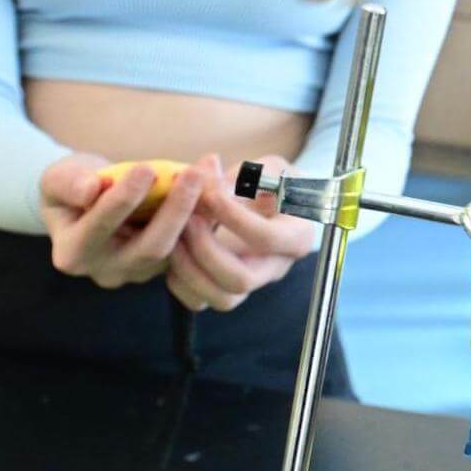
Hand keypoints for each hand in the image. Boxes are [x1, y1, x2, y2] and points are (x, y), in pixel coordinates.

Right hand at [40, 152, 210, 287]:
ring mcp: (140, 271)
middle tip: (193, 173)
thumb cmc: (72, 185)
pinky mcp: (166, 264)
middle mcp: (106, 270)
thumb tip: (91, 189)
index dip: (123, 200)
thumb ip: (69, 184)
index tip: (146, 168)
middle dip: (174, 209)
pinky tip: (218, 184)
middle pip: (149, 247)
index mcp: (72, 253)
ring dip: (197, 210)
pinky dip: (205, 213)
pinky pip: (191, 241)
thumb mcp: (59, 178)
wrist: (90, 197)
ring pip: (177, 247)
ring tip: (209, 175)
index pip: (100, 228)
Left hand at [165, 155, 316, 312]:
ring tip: (175, 236)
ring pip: (221, 298)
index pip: (266, 238)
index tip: (210, 194)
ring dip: (190, 269)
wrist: (269, 202)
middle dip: (207, 251)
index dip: (235, 218)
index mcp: (297, 237)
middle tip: (188, 220)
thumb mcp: (271, 169)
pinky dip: (179, 281)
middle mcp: (276, 267)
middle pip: (241, 279)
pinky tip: (173, 251)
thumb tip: (211, 179)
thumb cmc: (272, 183)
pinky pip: (199, 302)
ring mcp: (251, 282)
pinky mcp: (225, 290)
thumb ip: (247, 174)